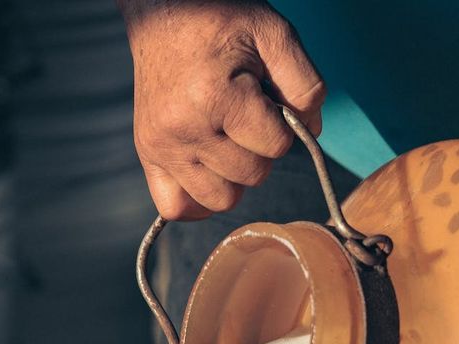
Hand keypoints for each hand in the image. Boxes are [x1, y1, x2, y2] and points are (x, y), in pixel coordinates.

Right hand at [118, 0, 325, 219]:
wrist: (163, 10)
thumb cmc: (220, 20)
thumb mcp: (275, 35)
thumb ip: (305, 85)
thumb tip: (310, 133)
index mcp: (216, 97)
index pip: (275, 147)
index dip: (282, 127)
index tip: (267, 103)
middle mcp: (184, 129)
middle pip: (250, 177)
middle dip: (259, 151)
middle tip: (246, 119)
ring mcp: (162, 146)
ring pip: (219, 200)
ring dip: (233, 178)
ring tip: (227, 143)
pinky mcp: (148, 154)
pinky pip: (174, 208)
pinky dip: (196, 202)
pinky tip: (207, 175)